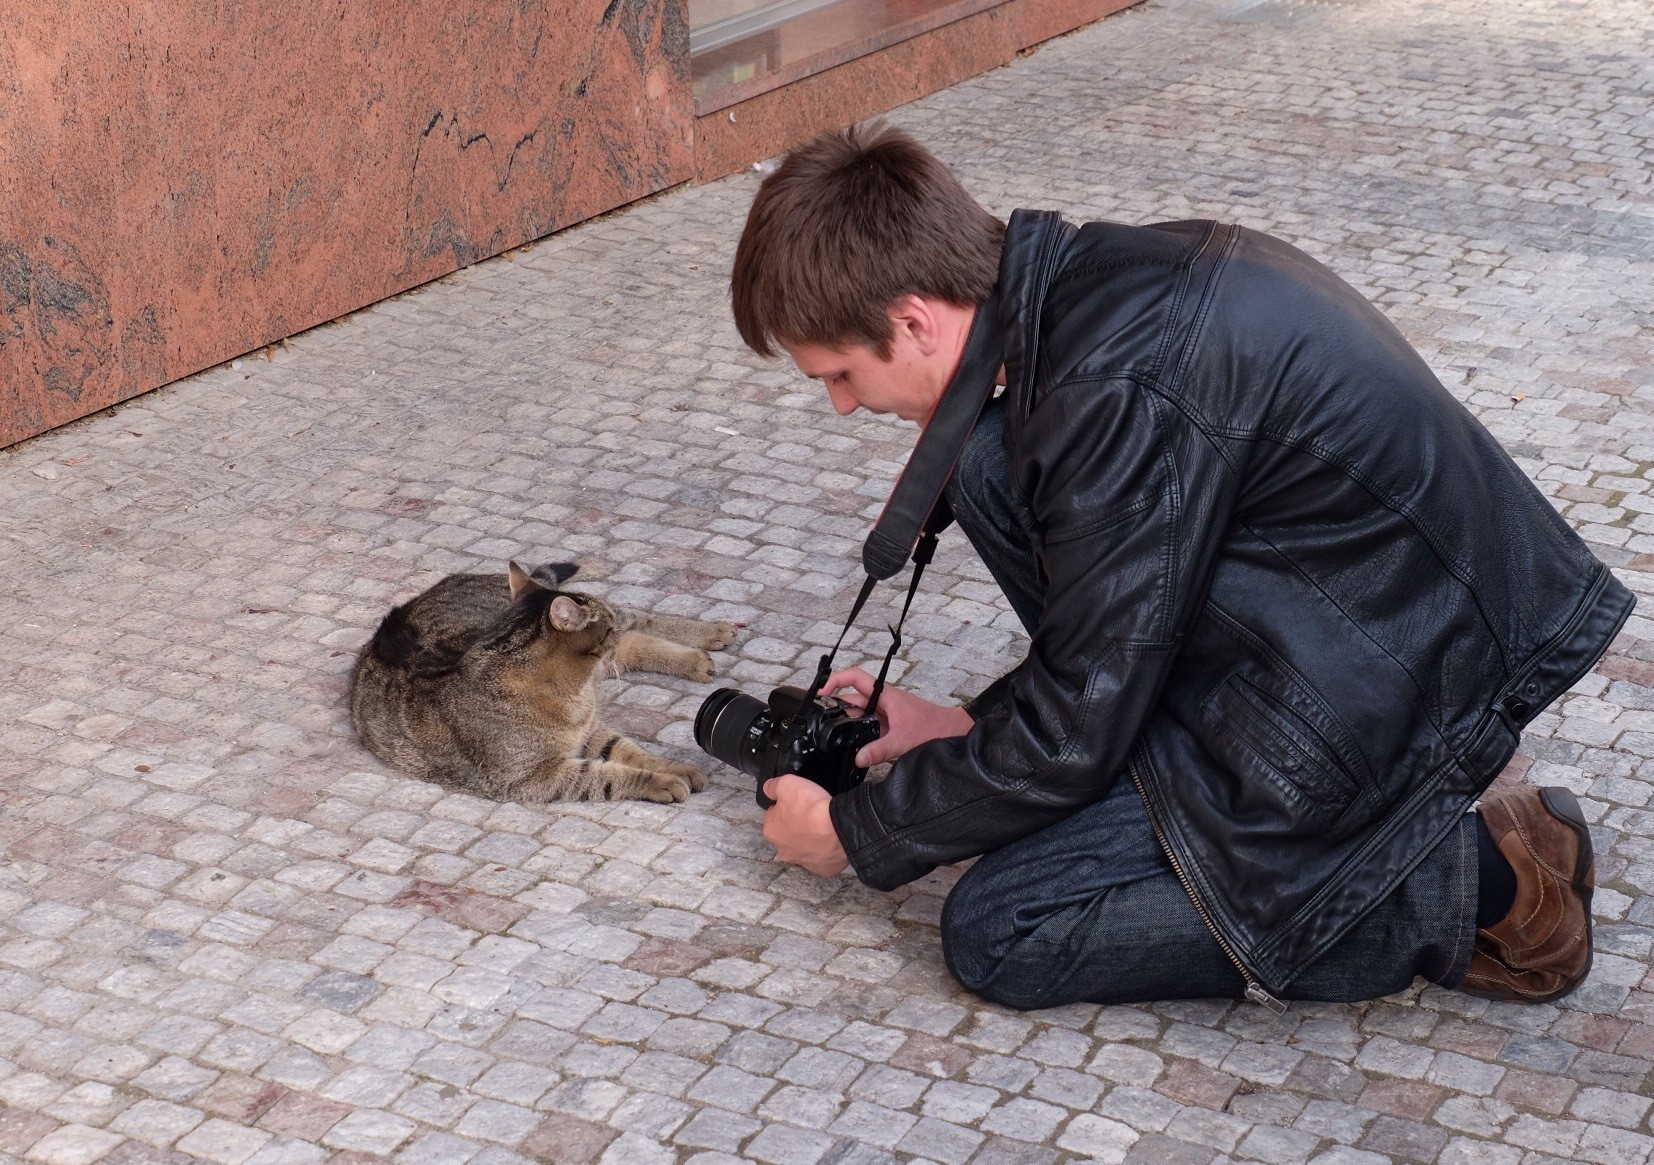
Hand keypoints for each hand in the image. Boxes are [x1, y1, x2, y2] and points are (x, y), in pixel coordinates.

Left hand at [762, 775, 847, 876]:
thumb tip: (768, 788)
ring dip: (810, 839)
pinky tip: (831, 840)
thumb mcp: (787, 784)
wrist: (839, 828)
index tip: (798, 803)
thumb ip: (773, 786)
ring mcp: (803, 861)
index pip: (773, 815)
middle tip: (811, 814)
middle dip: (796, 825)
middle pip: (787, 834)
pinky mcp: (821, 869)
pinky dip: (825, 850)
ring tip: (823, 827)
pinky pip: (821, 858)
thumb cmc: (811, 808)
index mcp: (771, 831)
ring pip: (803, 847)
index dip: (786, 806)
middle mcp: (783, 850)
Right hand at [819, 667, 973, 766]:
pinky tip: (854, 747)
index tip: (821, 691)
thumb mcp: (904, 740)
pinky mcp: (888, 728)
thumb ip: (880, 750)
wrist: (954, 734)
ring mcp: (885, 715)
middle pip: (852, 699)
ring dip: (850, 725)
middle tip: (822, 722)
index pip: (855, 677)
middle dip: (837, 709)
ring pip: (859, 716)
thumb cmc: (934, 728)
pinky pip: (868, 729)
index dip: (836, 680)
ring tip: (835, 736)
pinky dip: (860, 736)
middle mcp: (883, 702)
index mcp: (885, 695)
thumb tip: (858, 758)